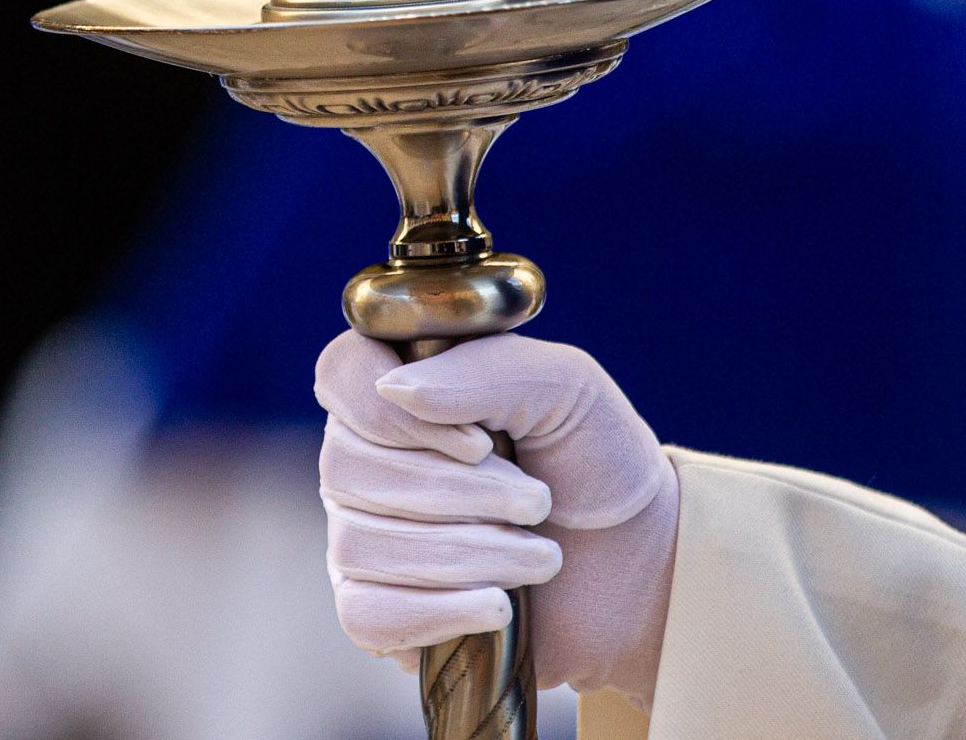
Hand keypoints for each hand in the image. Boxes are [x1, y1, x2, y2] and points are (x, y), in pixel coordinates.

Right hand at [314, 331, 678, 707]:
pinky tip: (498, 607)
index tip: (477, 443)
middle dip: (457, 492)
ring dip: (465, 554)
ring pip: (358, 544)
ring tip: (541, 558)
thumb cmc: (597, 463)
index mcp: (402, 390)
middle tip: (537, 504)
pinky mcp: (380, 612)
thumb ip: (485, 371)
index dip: (391, 412)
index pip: (341, 374)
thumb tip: (396, 389)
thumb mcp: (566, 388)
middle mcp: (366, 458)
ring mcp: (364, 536)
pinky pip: (364, 615)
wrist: (645, 567)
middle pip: (347, 466)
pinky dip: (437, 612)